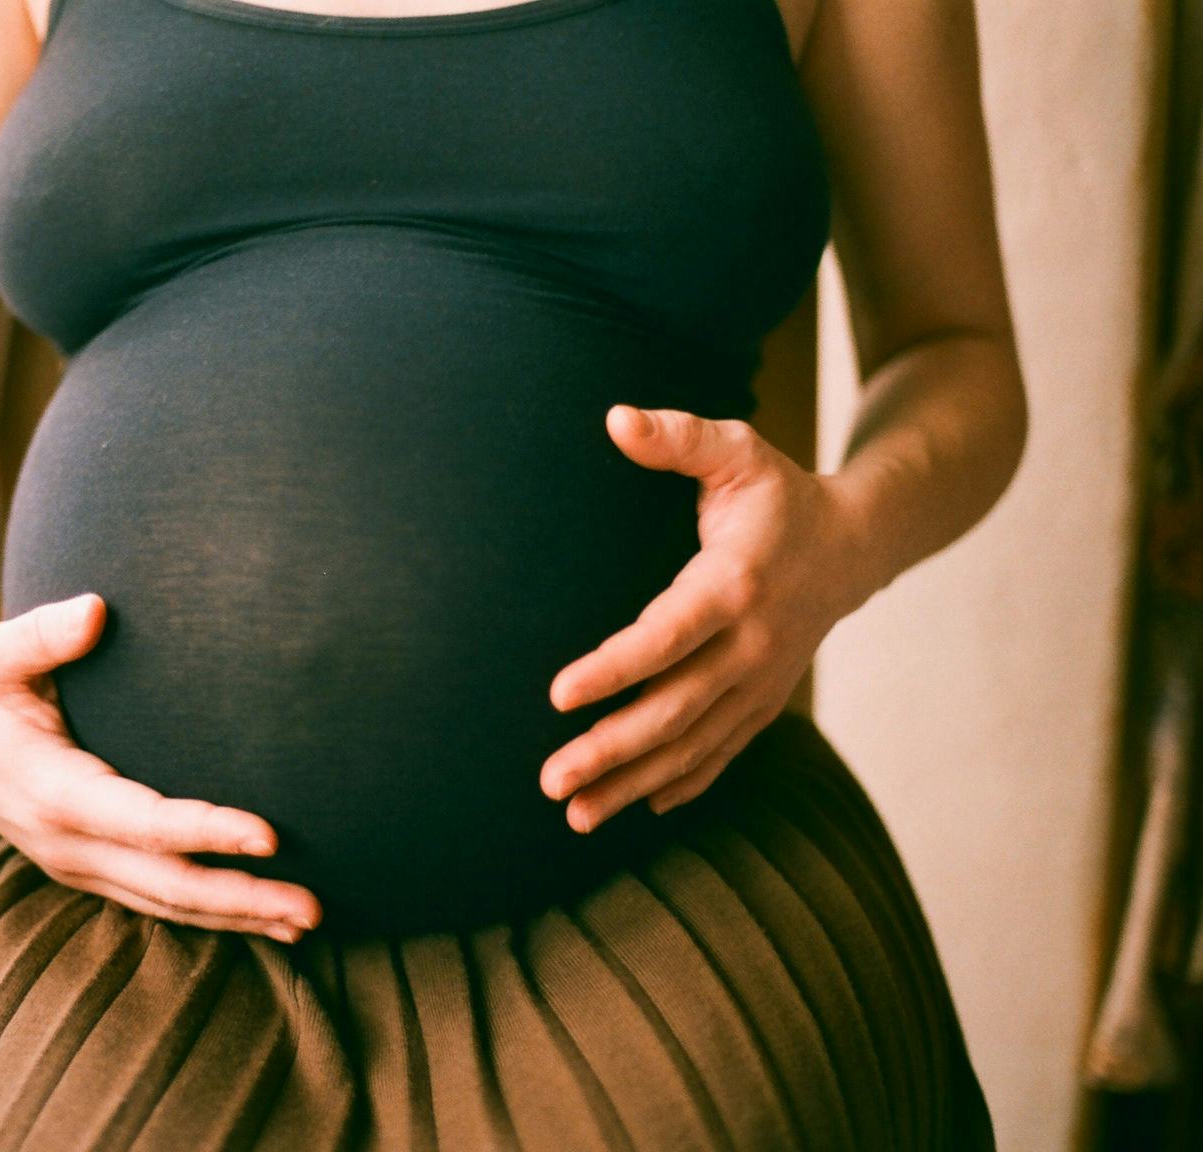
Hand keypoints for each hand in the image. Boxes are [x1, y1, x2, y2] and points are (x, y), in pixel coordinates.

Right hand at [0, 592, 322, 941]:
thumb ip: (41, 632)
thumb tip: (95, 610)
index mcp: (52, 792)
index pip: (142, 823)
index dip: (205, 831)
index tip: (270, 834)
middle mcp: (68, 844)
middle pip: (167, 884)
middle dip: (241, 896)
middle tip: (313, 905)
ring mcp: (80, 865)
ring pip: (168, 906)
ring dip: (239, 916)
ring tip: (308, 921)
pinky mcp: (93, 870)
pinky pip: (159, 903)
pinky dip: (214, 915)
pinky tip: (269, 920)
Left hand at [538, 404, 877, 828]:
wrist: (855, 545)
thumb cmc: (777, 494)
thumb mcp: (736, 451)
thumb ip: (677, 436)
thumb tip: (615, 418)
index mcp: (735, 584)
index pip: (667, 635)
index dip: (615, 668)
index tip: (559, 695)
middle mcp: (753, 644)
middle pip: (676, 709)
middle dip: (612, 750)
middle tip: (551, 780)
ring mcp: (762, 681)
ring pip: (694, 745)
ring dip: (634, 782)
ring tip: (574, 813)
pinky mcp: (766, 701)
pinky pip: (722, 752)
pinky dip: (683, 783)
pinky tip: (639, 807)